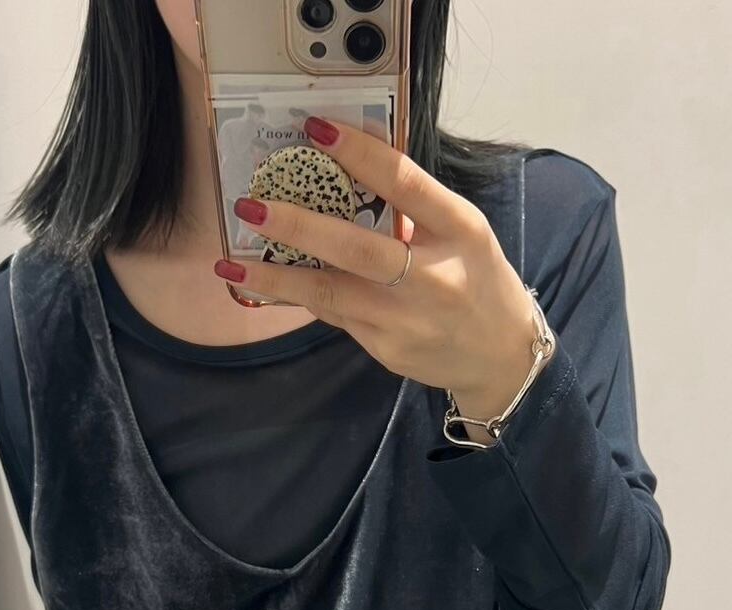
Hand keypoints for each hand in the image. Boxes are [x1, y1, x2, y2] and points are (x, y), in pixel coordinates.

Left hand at [213, 116, 538, 434]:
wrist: (499, 356)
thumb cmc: (475, 278)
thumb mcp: (461, 231)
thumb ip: (413, 205)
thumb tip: (346, 168)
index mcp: (459, 230)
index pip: (405, 184)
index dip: (359, 155)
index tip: (316, 130)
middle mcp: (433, 275)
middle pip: (358, 248)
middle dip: (300, 227)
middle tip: (253, 208)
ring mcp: (406, 318)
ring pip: (332, 294)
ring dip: (277, 279)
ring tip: (233, 266)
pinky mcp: (386, 348)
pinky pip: (335, 315)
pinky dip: (299, 296)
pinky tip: (265, 284)